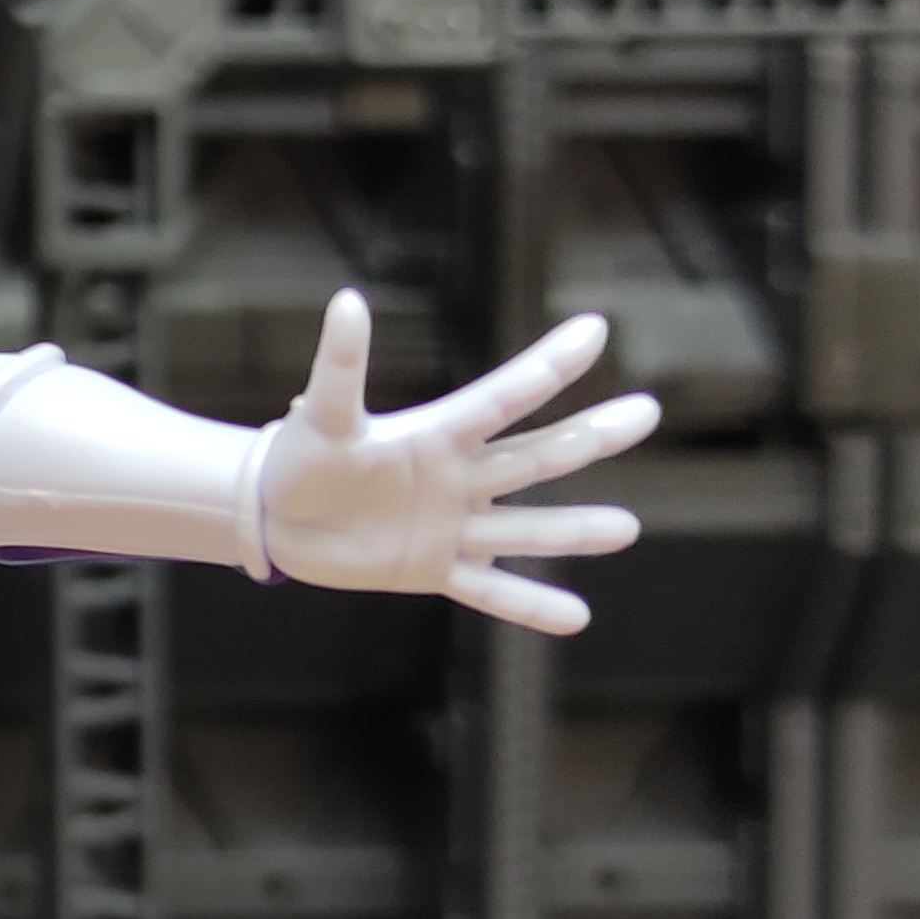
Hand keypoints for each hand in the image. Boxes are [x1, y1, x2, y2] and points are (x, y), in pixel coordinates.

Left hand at [255, 291, 656, 635]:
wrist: (274, 519)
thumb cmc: (297, 459)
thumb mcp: (321, 416)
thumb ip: (341, 367)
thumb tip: (348, 301)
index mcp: (437, 433)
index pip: (503, 396)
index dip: (547, 365)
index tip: (595, 329)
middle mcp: (457, 476)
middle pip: (534, 456)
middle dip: (589, 436)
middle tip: (645, 412)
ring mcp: (451, 525)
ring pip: (524, 528)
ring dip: (574, 529)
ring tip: (627, 528)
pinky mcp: (432, 569)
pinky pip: (489, 590)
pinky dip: (530, 606)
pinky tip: (577, 618)